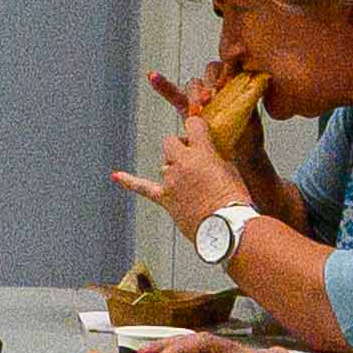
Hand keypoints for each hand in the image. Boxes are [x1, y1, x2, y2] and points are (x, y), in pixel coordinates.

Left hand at [114, 88, 258, 238]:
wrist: (227, 228)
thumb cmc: (234, 200)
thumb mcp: (232, 170)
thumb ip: (217, 156)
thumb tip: (210, 154)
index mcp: (201, 152)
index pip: (192, 124)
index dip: (197, 128)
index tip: (200, 132)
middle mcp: (182, 163)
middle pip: (171, 142)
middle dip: (180, 146)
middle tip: (194, 157)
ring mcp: (171, 181)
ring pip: (164, 165)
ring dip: (174, 168)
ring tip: (191, 183)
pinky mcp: (166, 199)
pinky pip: (144, 188)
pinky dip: (129, 181)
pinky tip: (117, 176)